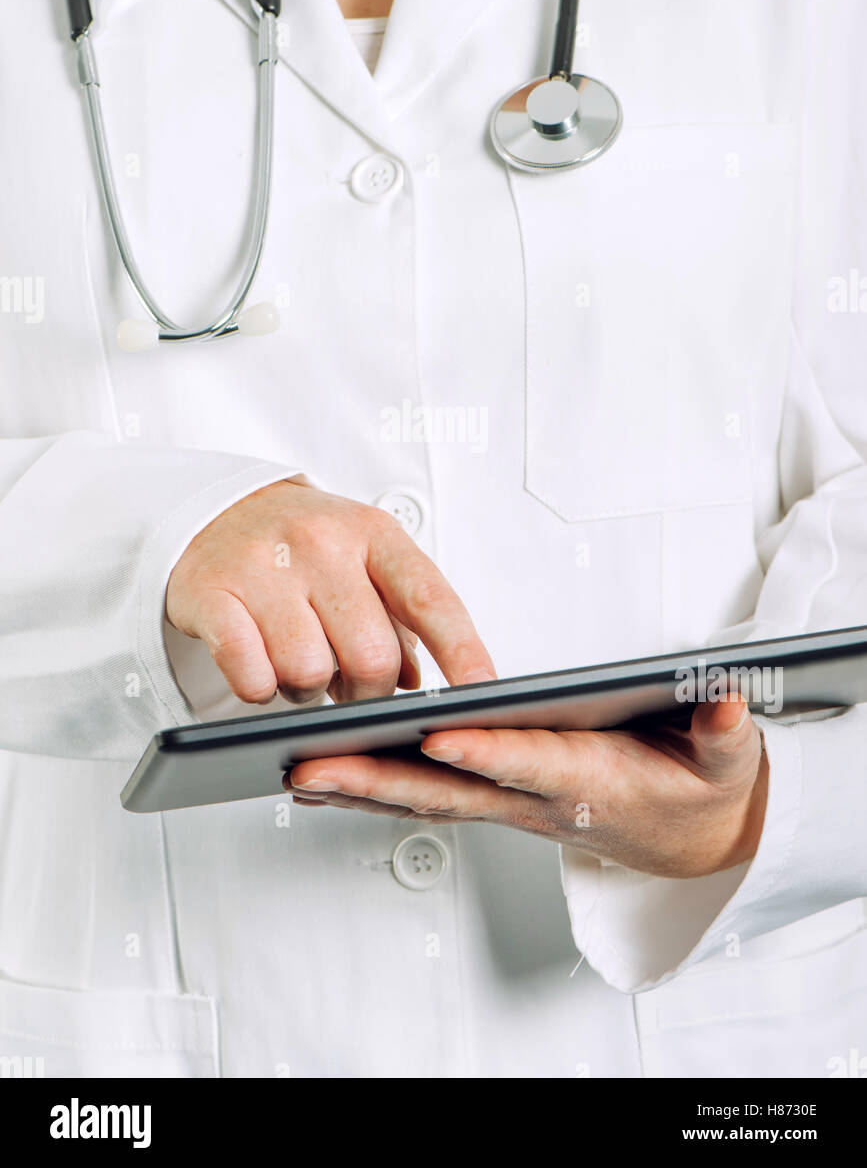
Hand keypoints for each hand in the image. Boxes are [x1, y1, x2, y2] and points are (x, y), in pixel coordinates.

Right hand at [166, 479, 494, 703]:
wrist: (216, 511)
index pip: (430, 600)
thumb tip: (419, 684)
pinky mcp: (212, 594)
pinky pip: (251, 676)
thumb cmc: (305, 547)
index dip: (462, 652)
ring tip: (298, 663)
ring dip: (307, 690)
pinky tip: (259, 665)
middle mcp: (322, 544)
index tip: (483, 693)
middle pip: (371, 657)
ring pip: (308, 673)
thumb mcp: (364, 561)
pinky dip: (259, 689)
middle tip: (351, 688)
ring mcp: (264, 567)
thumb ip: (401, 617)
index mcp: (374, 534)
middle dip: (367, 694)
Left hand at [286, 695, 768, 877]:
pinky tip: (324, 782)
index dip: (485, 752)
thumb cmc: (700, 785)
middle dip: (378, 781)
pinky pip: (426, 798)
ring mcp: (511, 804)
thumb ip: (722, 729)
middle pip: (450, 791)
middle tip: (310, 767)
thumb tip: (720, 698)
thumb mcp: (727, 758)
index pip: (530, 763)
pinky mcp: (497, 800)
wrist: (693, 835)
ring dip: (359, 789)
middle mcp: (538, 799)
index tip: (435, 735)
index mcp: (592, 780)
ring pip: (426, 798)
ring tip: (293, 770)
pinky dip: (373, 793)